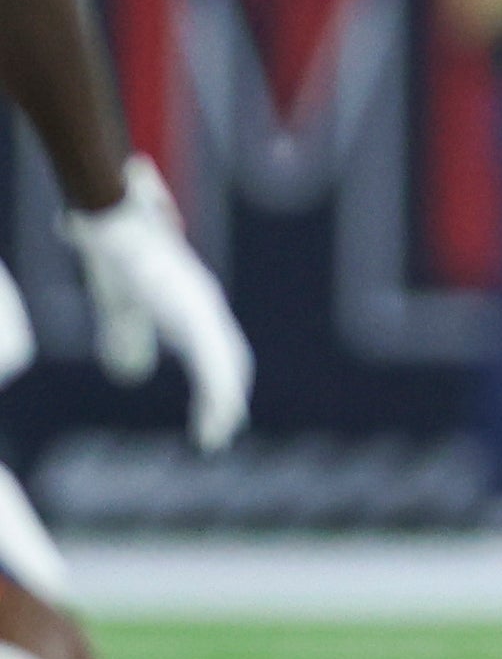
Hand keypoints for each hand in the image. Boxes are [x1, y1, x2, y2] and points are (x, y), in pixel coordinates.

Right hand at [58, 156, 253, 447]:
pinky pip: (212, 356)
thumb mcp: (121, 307)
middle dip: (228, 395)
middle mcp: (205, 306)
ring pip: (226, 363)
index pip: (219, 350)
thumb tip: (133, 377)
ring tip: (219, 432)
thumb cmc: (117, 257)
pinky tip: (221, 410)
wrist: (113, 226)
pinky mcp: (193, 311)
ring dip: (225, 399)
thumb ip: (127, 338)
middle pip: (230, 358)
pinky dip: (218, 387)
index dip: (221, 381)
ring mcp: (202, 308)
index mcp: (192, 305)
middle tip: (223, 430)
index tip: (223, 412)